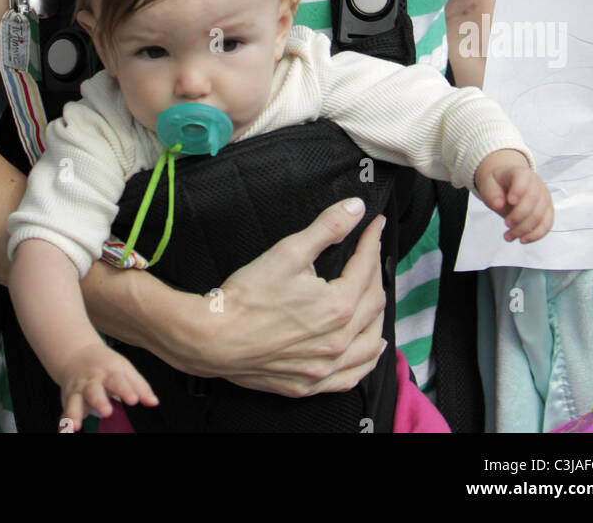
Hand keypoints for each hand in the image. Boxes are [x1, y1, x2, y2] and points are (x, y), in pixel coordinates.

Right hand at [58, 342, 158, 432]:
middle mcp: (92, 380)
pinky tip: (64, 431)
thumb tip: (154, 402)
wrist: (78, 354)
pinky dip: (63, 422)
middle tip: (107, 412)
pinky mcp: (68, 400)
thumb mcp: (124, 370)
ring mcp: (78, 390)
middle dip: (99, 401)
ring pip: (75, 400)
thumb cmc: (106, 366)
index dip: (127, 390)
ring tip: (75, 425)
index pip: (118, 381)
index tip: (134, 400)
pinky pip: (64, 412)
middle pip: (94, 390)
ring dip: (74, 412)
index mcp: (108, 372)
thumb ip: (139, 387)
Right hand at [198, 200, 387, 397]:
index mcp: (338, 306)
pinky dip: (367, 360)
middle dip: (375, 272)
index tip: (376, 225)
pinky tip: (371, 349)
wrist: (214, 338)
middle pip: (374, 303)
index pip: (366, 267)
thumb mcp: (288, 252)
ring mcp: (326, 367)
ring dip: (378, 316)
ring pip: (370, 344)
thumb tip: (356, 208)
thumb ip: (327, 228)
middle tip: (370, 253)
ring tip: (377, 297)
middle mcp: (339, 340)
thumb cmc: (248, 295)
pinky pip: (352, 376)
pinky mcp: (310, 384)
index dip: (372, 241)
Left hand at [474, 151, 553, 243]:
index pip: (524, 178)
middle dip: (519, 216)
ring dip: (524, 229)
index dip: (519, 190)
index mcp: (521, 173)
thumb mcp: (488, 184)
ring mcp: (544, 197)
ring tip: (508, 236)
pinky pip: (547, 224)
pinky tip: (522, 240)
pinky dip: (535, 235)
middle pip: (533, 200)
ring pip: (540, 216)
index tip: (510, 201)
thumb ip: (491, 193)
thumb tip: (498, 205)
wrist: (508, 185)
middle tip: (506, 224)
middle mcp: (536, 184)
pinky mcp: (548, 211)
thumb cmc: (498, 185)